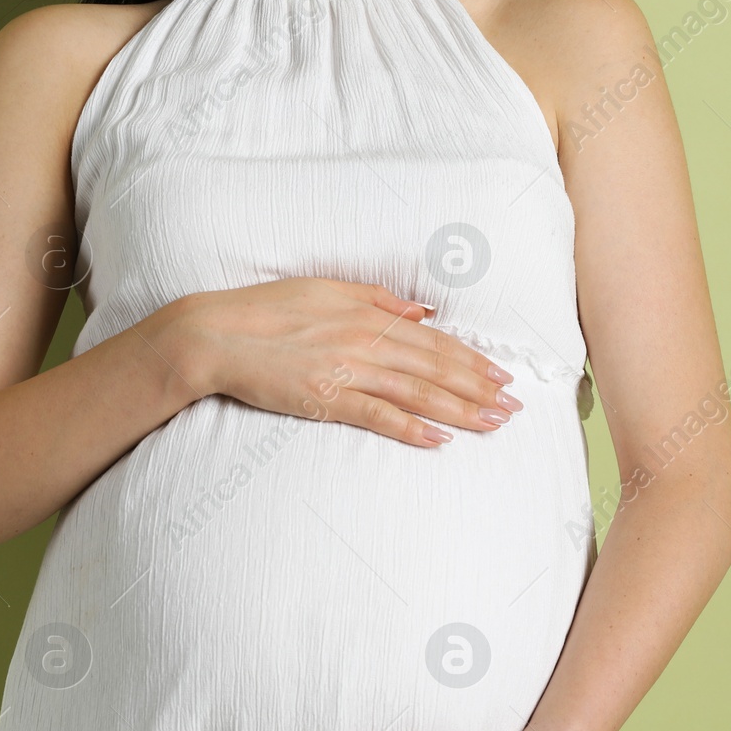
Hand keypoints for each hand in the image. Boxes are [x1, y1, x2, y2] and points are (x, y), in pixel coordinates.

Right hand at [164, 277, 521, 446]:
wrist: (216, 335)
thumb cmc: (265, 310)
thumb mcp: (326, 290)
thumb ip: (378, 301)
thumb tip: (422, 313)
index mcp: (367, 314)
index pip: (433, 341)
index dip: (472, 360)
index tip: (502, 375)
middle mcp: (365, 341)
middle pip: (436, 368)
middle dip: (480, 388)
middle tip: (514, 407)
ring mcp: (347, 371)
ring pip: (418, 392)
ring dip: (460, 410)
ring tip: (493, 424)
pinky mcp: (326, 399)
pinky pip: (379, 416)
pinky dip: (411, 428)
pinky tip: (439, 440)